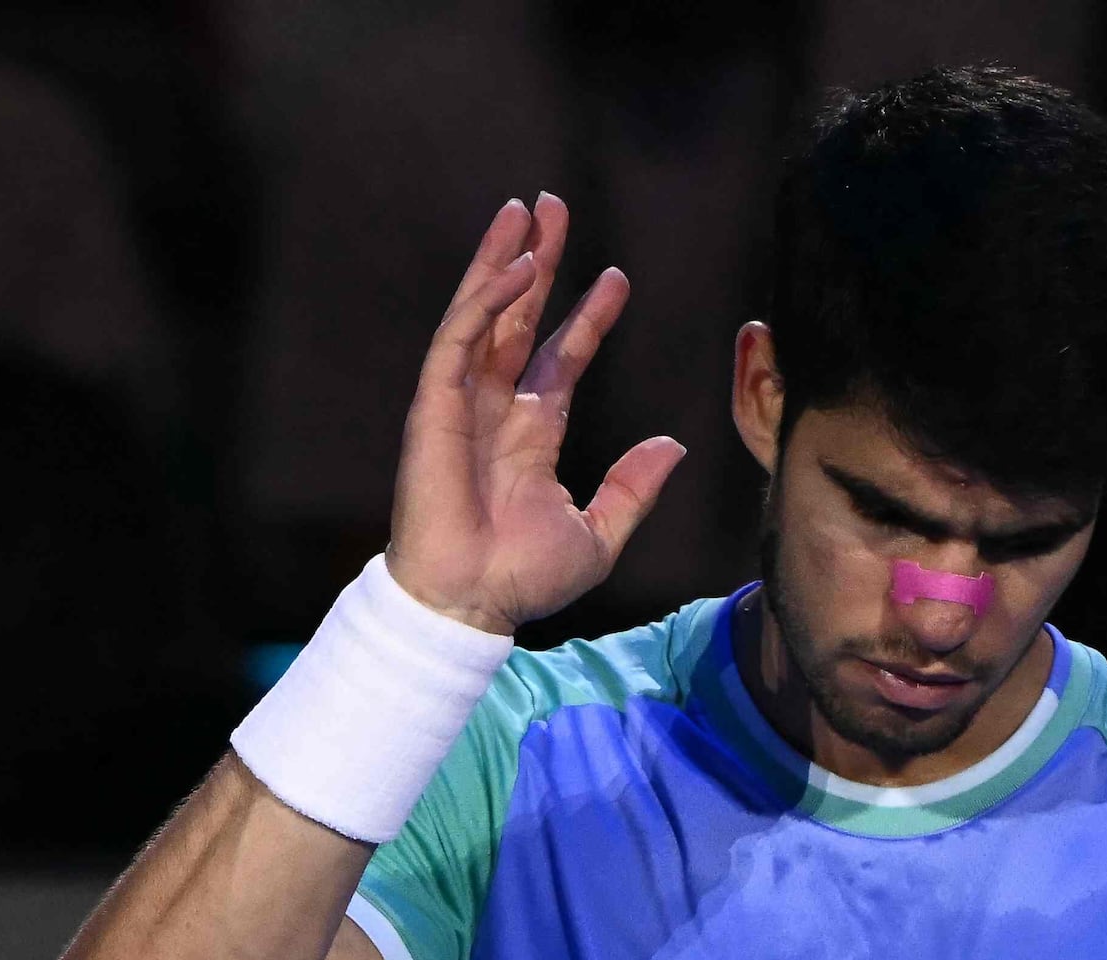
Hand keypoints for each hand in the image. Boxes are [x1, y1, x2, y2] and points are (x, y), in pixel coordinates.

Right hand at [389, 194, 686, 635]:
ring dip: (502, 259)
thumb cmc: (521, 582)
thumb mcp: (599, 535)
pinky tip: (516, 267)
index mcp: (528, 437)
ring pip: (481, 314)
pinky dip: (484, 301)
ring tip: (524, 210)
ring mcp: (461, 406)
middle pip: (516, 318)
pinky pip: (458, 341)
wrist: (471, 605)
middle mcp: (493, 412)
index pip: (559, 361)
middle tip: (552, 206)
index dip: (586, 319)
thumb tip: (673, 445)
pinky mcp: (433, 408)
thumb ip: (633, 489)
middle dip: (536, 260)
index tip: (616, 279)